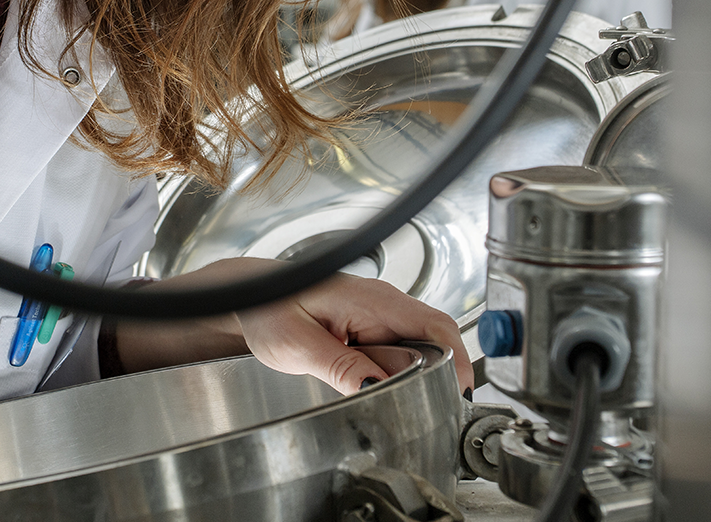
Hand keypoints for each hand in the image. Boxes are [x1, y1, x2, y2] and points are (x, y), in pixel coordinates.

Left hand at [228, 262, 475, 396]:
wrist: (250, 300)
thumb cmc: (268, 309)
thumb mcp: (298, 344)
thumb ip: (340, 367)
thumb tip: (378, 388)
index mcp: (373, 300)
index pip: (436, 325)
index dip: (457, 361)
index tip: (460, 396)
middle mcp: (384, 306)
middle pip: (433, 345)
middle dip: (432, 379)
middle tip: (417, 410)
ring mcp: (380, 319)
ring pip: (416, 356)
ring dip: (409, 380)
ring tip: (379, 395)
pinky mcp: (373, 333)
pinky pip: (397, 358)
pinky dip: (394, 377)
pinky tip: (375, 389)